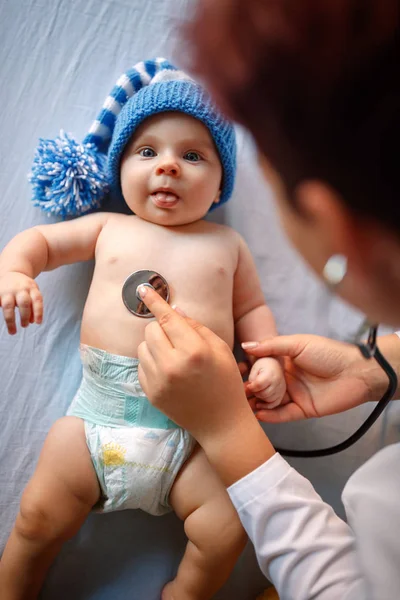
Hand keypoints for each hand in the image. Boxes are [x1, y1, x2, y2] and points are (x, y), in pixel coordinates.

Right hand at [0, 272, 42, 333]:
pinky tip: (1, 322)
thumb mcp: (33, 293)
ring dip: (11, 320)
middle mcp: (20, 288)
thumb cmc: (25, 288)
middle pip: (24, 302)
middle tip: (25, 326)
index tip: (38, 323)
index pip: (37, 300)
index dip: (38, 312)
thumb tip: (33, 321)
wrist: (12, 272)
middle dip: (25, 316)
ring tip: (13, 332)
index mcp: (31, 288)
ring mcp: (8, 291)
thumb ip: (34, 306)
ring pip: (8, 305)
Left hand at [136, 286, 255, 446]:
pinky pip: (141, 366)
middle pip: (151, 330)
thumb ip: (196, 326)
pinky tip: (170, 371)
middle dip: (161, 328)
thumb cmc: (225, 381)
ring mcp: (159, 382)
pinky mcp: (151, 394)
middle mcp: (172, 366)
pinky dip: (152, 362)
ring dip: (155, 345)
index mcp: (194, 351)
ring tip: (174, 356)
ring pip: (143, 347)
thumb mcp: (219, 348)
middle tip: (176, 338)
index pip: (166, 319)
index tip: (142, 288)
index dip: (154, 300)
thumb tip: (173, 310)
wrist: (221, 423)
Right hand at [243, 334, 388, 422]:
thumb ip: (271, 346)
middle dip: (251, 389)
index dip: (248, 370)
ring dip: (258, 403)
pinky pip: (283, 415)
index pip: (261, 367)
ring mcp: (294, 395)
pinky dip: (271, 416)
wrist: (356, 371)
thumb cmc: (328, 353)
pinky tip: (260, 414)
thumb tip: (245, 345)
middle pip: (263, 386)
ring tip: (246, 404)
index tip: (236, 372)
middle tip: (240, 390)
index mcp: (284, 362)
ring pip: (271, 402)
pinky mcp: (303, 410)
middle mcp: (287, 379)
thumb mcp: (297, 343)